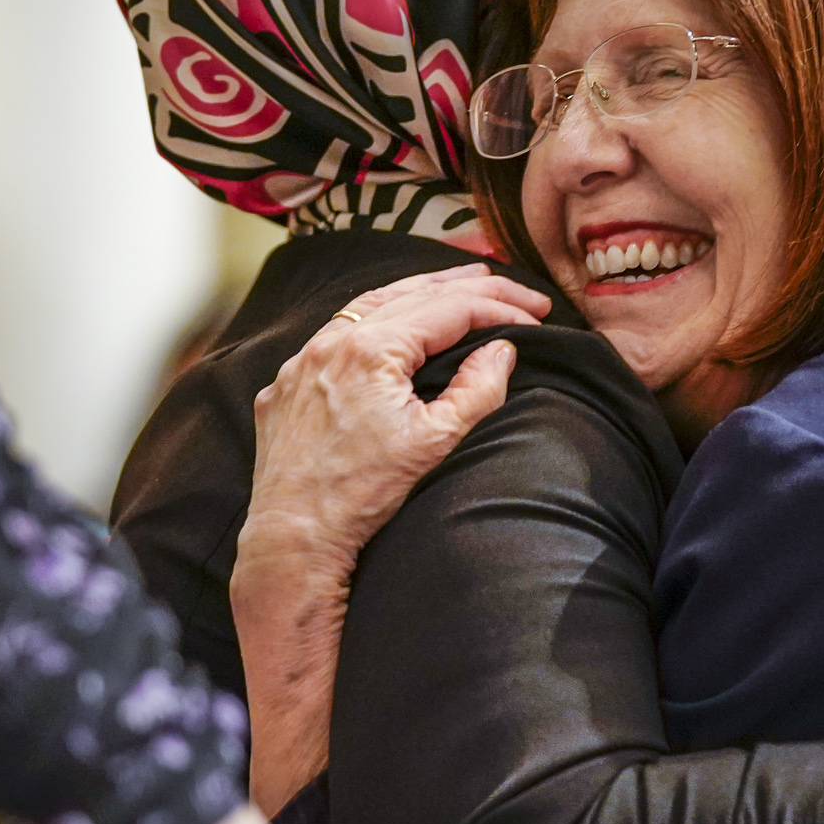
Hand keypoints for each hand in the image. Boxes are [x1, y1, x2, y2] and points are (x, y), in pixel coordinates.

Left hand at [243, 265, 549, 576]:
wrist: (293, 537)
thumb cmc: (362, 495)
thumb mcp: (435, 442)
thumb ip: (477, 389)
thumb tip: (502, 350)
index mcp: (373, 350)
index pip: (450, 309)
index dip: (500, 306)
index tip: (536, 315)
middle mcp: (332, 342)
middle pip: (413, 294)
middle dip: (470, 287)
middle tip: (515, 290)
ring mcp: (303, 361)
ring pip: (370, 305)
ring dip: (419, 293)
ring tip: (459, 286)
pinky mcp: (287, 384)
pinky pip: (336, 334)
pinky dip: (376, 320)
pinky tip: (394, 326)